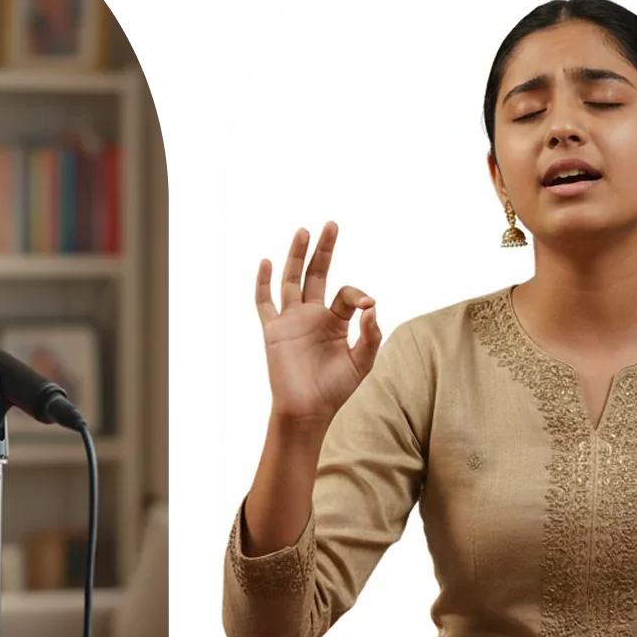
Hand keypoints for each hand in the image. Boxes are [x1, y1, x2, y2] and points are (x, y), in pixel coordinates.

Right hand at [254, 222, 381, 422]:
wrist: (307, 411)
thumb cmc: (335, 390)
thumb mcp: (362, 362)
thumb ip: (371, 334)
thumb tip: (372, 305)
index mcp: (336, 321)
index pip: (347, 294)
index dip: (358, 294)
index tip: (367, 305)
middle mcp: (313, 315)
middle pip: (317, 274)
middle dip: (324, 249)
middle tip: (331, 225)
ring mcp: (291, 321)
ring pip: (292, 281)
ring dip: (297, 256)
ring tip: (303, 231)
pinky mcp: (273, 331)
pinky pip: (264, 303)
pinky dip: (264, 283)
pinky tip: (267, 263)